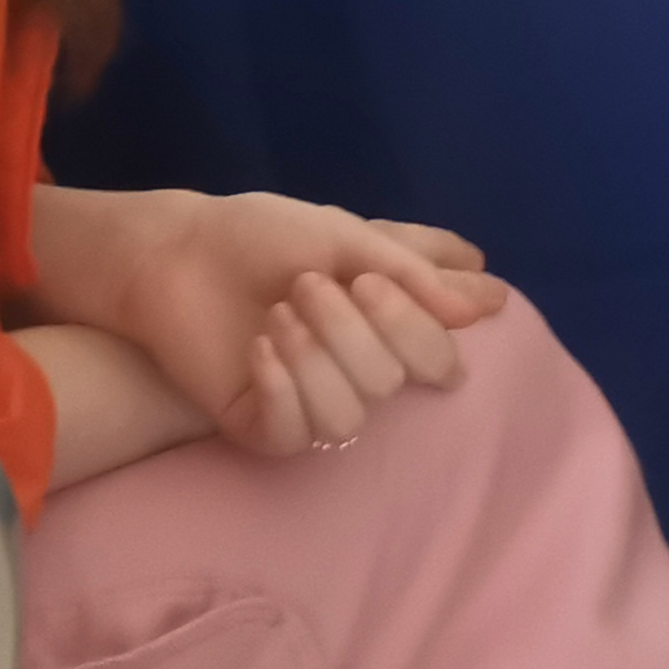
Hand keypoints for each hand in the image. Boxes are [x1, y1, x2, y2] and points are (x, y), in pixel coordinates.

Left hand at [30, 184, 507, 456]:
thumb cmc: (265, 236)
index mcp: (388, 325)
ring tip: (278, 314)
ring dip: (316, 356)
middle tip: (309, 284)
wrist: (181, 252)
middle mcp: (358, 370)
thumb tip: (488, 306)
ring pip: (349, 414)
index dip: (416, 327)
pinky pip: (297, 432)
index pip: (439, 358)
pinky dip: (282, 385)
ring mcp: (312, 401)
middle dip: (354, 327)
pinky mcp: (264, 425)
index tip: (371, 280)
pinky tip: (258, 346)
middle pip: (393, 381)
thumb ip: (417, 275)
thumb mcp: (350, 237)